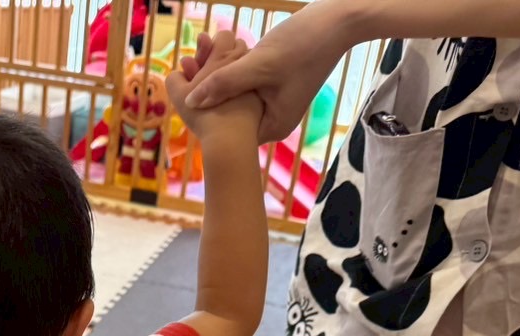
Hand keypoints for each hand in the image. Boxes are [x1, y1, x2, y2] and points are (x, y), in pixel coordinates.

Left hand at [186, 4, 349, 144]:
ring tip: (196, 50)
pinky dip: (230, 65)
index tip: (181, 84)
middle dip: (207, 87)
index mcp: (272, 126)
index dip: (202, 109)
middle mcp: (272, 120)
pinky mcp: (274, 85)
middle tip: (183, 62)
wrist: (338, 22)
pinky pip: (243, 80)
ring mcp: (273, 103)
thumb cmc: (304, 43)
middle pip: (228, 110)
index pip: (227, 129)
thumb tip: (190, 102)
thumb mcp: (260, 64)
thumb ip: (225, 83)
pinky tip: (212, 46)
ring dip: (215, 72)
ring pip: (233, 92)